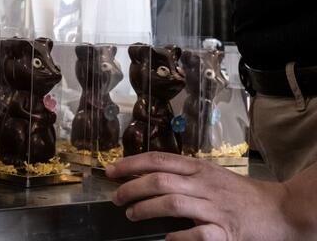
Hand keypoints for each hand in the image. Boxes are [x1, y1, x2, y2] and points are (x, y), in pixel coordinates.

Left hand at [109, 152, 294, 240]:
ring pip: (172, 203)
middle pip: (160, 180)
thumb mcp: (211, 175)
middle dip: (132, 188)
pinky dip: (178, 237)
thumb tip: (146, 177)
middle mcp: (204, 185)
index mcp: (200, 168)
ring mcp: (215, 208)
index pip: (158, 159)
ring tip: (132, 214)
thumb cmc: (241, 194)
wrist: (281, 211)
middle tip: (117, 198)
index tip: (111, 171)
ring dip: (146, 209)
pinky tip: (167, 238)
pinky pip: (197, 234)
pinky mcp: (226, 232)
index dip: (131, 164)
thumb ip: (183, 175)